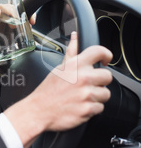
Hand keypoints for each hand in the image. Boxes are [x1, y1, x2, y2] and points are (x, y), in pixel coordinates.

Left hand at [0, 5, 35, 68]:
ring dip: (24, 20)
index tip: (18, 18)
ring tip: (28, 26)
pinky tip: (25, 31)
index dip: (14, 10)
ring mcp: (1, 25)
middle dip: (21, 15)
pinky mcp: (5, 32)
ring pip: (15, 18)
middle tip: (25, 24)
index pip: (4, 6)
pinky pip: (15, 26)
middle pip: (12, 11)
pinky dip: (22, 27)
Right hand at [4, 32, 112, 147]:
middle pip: (107, 76)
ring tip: (81, 97)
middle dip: (100, 81)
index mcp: (75, 65)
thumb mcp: (59, 68)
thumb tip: (75, 37)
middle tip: (87, 85)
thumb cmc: (48, 90)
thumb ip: (71, 52)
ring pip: (105, 93)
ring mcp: (86, 94)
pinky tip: (79, 106)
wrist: (38, 111)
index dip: (106, 55)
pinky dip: (91, 108)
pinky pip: (100, 108)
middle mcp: (83, 78)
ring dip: (96, 96)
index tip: (104, 61)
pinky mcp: (88, 109)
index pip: (99, 52)